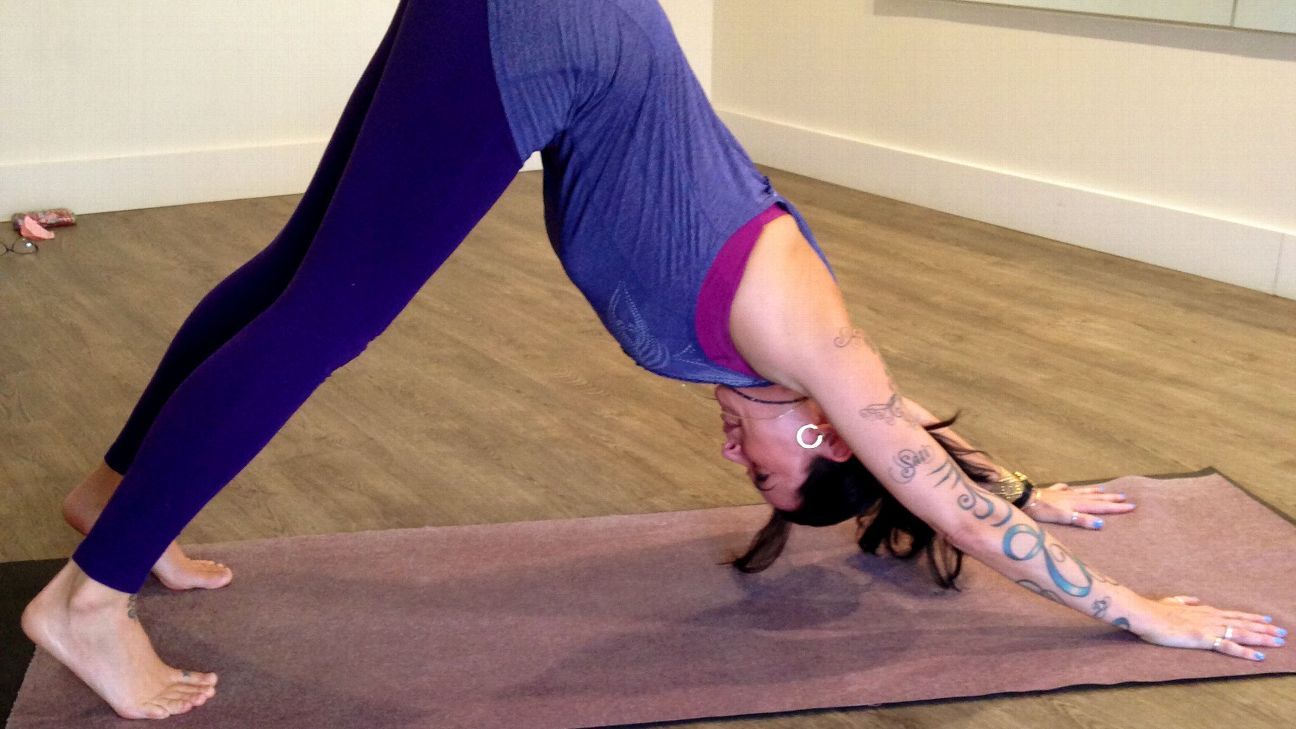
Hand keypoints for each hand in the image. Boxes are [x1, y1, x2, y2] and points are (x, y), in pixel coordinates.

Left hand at [1023, 482, 1133, 529]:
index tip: (1132, 506)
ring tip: (1103, 490)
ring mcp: (1061, 493)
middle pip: (1095, 498)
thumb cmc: (1043, 511)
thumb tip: (1101, 523)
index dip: (1116, 508)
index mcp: (1077, 504)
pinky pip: (1064, 489)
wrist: (1023, 498)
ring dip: (1093, 492)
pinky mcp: (1050, 492)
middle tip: (1125, 497)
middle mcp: (1072, 497)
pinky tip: (1069, 486)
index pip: (1101, 507)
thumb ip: (1081, 520)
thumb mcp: (1064, 517)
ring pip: (1082, 492)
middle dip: (1110, 499)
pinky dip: (1069, 488)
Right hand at [1129, 595, 1286, 660]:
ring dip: (1261, 638)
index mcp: (1204, 610)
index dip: (1252, 618)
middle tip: (1282, 632)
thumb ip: (1185, 601)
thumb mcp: (1171, 601)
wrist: (1145, 614)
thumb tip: (1193, 599)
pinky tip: (1258, 656)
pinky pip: (1228, 646)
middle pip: (1243, 623)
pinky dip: (1245, 652)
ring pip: (1242, 633)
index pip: (1234, 615)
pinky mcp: (1203, 638)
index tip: (1267, 619)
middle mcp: (1211, 617)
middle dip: (1264, 628)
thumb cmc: (1155, 610)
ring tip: (1278, 642)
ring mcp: (1209, 627)